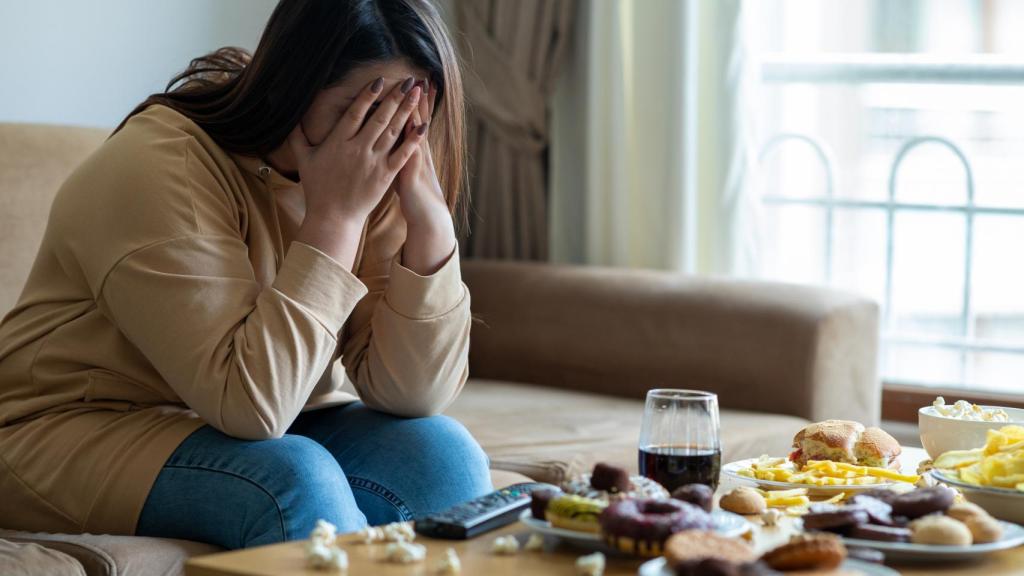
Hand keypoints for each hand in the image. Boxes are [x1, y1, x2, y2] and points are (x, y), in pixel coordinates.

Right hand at [288, 77, 425, 267]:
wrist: (333, 218)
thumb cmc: (317, 189)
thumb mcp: (304, 161)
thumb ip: (298, 137)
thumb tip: (292, 118)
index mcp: (338, 142)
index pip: (355, 113)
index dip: (368, 96)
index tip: (379, 80)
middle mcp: (357, 149)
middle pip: (379, 118)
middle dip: (394, 97)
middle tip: (408, 81)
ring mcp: (373, 162)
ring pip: (393, 132)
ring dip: (406, 111)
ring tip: (417, 94)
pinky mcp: (385, 176)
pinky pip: (403, 154)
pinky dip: (414, 140)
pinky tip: (424, 126)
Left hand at [395, 79, 457, 274]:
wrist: (430, 219)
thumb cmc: (416, 198)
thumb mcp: (407, 173)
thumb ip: (399, 155)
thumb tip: (392, 142)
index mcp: (415, 150)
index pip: (415, 120)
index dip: (416, 101)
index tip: (417, 81)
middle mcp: (418, 152)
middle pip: (418, 119)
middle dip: (419, 98)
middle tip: (420, 75)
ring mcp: (417, 161)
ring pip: (417, 130)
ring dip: (417, 110)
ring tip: (418, 90)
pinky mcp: (413, 173)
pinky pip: (412, 151)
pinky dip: (412, 136)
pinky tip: (411, 122)